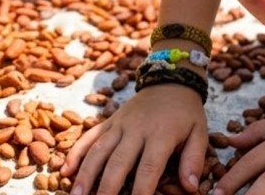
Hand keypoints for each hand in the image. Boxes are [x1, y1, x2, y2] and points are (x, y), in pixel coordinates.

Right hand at [61, 84, 208, 194]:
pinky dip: (76, 153)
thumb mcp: (199, 133)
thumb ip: (194, 160)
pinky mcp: (108, 121)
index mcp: (160, 135)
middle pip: (117, 162)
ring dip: (85, 174)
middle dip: (107, 188)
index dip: (141, 190)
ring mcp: (119, 125)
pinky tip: (65, 171)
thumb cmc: (186, 113)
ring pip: (98, 150)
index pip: (148, 167)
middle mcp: (136, 130)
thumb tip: (191, 187)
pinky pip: (89, 137)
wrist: (170, 80)